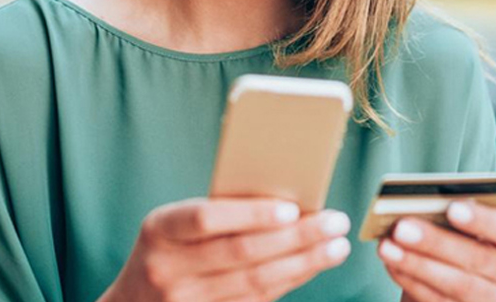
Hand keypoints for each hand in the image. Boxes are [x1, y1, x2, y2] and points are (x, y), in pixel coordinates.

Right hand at [102, 198, 352, 301]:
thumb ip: (214, 216)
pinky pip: (256, 301)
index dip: (250, 214)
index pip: (207, 219)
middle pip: (241, 253)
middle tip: (334, 222)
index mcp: (159, 230)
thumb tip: (283, 203)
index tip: (292, 208)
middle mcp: (168, 268)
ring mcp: (186, 300)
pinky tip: (310, 267)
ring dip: (303, 263)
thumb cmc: (165, 250)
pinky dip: (288, 282)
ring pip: (255, 282)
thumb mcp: (172, 226)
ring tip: (335, 247)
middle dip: (295, 237)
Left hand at [377, 201, 495, 301]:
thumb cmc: (453, 240)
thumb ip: (443, 215)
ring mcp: (493, 298)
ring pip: (458, 284)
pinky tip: (392, 266)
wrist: (448, 280)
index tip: (453, 207)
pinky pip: (438, 301)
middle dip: (436, 242)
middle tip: (402, 228)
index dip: (482, 219)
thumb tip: (413, 207)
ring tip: (387, 248)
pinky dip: (411, 281)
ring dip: (417, 265)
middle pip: (479, 258)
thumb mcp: (455, 225)